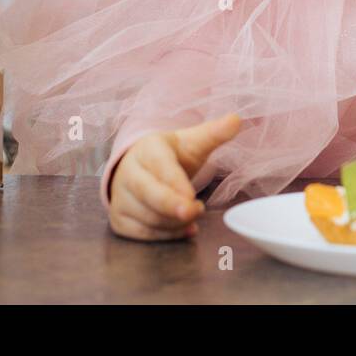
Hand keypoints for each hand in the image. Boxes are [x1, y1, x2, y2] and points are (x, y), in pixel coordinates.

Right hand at [107, 112, 241, 240]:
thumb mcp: (192, 142)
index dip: (175, 182)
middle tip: (195, 212)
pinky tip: (186, 229)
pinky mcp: (119, 219)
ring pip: (147, 216)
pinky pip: (142, 233)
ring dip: (175, 222)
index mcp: (148, 149)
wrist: (141, 168)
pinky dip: (166, 235)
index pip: (160, 166)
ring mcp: (120, 197)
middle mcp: (128, 172)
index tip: (191, 197)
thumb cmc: (171, 156)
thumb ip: (214, 133)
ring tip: (195, 215)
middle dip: (171, 206)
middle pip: (147, 193)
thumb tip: (236, 119)